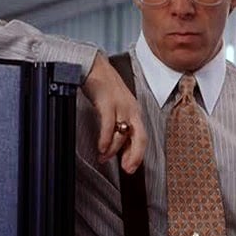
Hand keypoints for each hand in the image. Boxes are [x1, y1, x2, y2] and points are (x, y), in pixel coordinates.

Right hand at [81, 52, 146, 172]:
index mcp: (134, 111)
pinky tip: (101, 148)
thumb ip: (117, 124)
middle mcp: (131, 109)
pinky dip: (105, 139)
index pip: (142, 137)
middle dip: (135, 156)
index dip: (137, 155)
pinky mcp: (108, 101)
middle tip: (127, 170)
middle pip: (140, 137)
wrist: (94, 66)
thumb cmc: (103, 87)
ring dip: (113, 150)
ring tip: (103, 158)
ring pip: (122, 134)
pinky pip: (109, 125)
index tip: (129, 168)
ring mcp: (121, 105)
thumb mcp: (115, 107)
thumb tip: (113, 147)